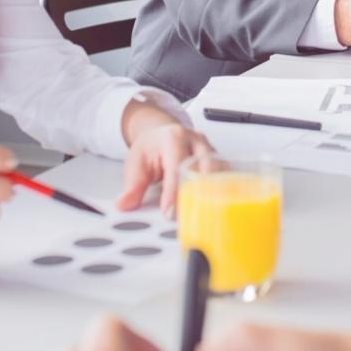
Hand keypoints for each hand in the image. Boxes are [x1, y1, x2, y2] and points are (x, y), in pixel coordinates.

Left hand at [119, 101, 214, 216]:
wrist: (161, 133)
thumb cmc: (151, 148)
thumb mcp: (136, 163)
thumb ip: (132, 186)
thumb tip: (125, 204)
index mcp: (173, 138)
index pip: (176, 167)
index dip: (173, 192)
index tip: (169, 213)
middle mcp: (196, 141)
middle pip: (203, 167)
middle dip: (197, 193)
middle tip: (188, 217)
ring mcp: (210, 149)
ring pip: (218, 171)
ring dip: (212, 193)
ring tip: (204, 215)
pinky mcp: (218, 159)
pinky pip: (224, 176)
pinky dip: (220, 191)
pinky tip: (215, 208)